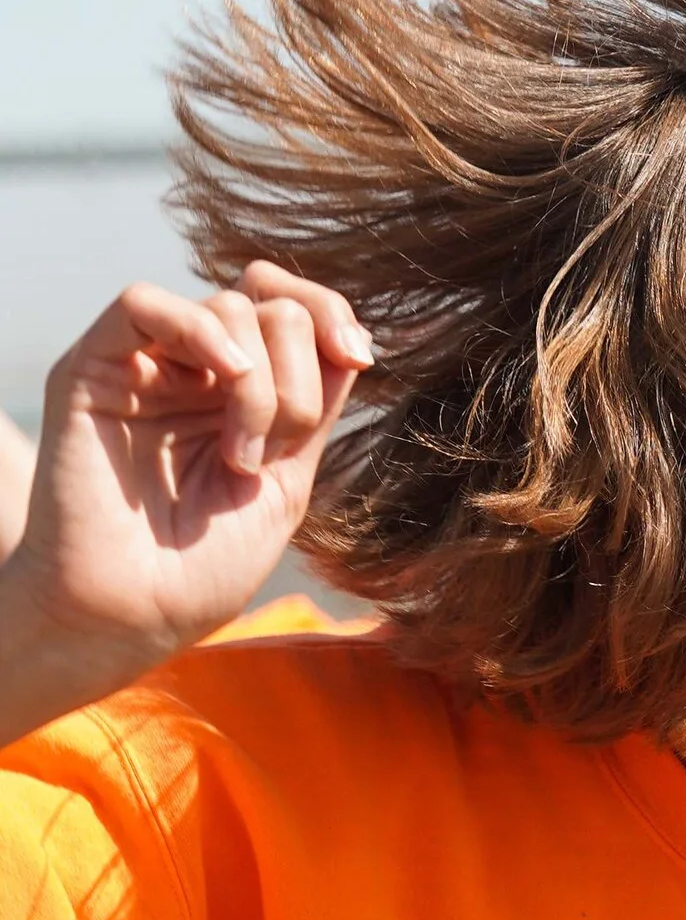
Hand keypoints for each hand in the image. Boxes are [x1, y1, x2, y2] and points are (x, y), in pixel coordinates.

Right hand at [7, 268, 369, 715]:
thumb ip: (314, 407)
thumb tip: (347, 339)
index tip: (358, 355)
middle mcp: (194, 372)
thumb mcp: (287, 482)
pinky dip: (200, 329)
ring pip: (226, 306)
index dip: (333, 314)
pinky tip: (227, 376)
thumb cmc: (202, 570)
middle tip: (268, 456)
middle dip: (296, 380)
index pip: (293, 308)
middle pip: (272, 307)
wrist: (130, 617)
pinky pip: (143, 303)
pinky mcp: (93, 369)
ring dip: (258, 385)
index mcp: (241, 395)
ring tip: (240, 459)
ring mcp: (145, 366)